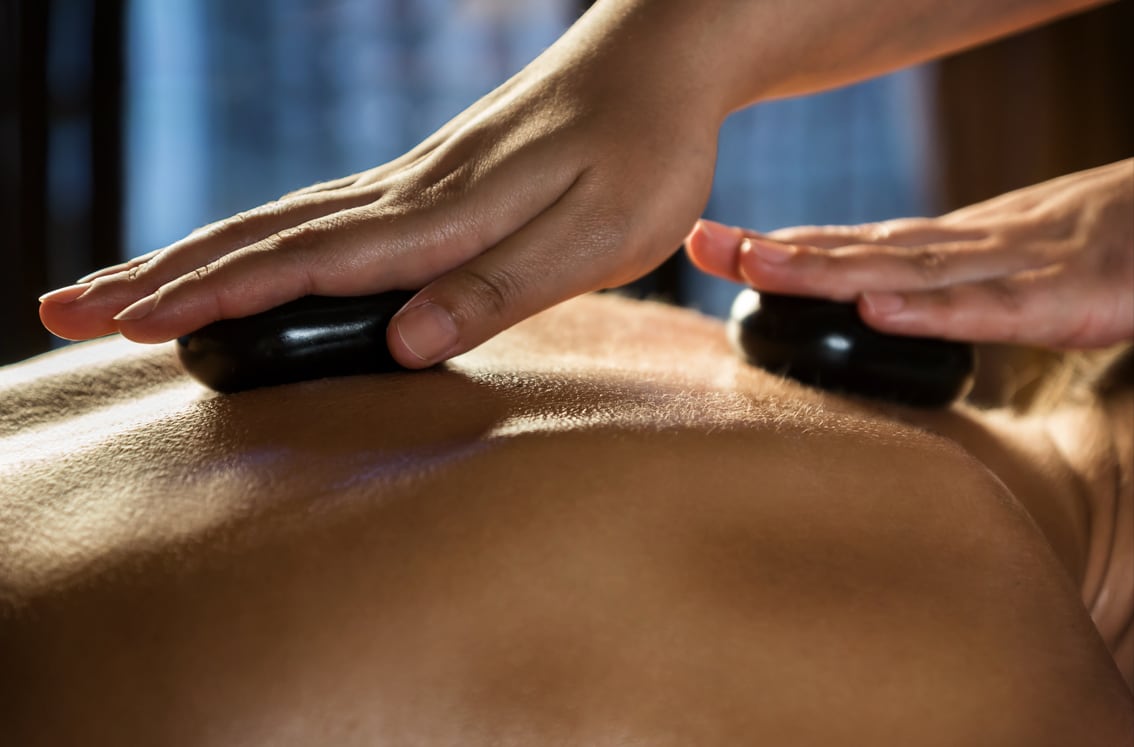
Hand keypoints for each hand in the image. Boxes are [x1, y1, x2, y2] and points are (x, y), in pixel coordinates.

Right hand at [39, 5, 720, 366]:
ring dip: (189, 257)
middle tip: (64, 310)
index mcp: (443, 214)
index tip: (131, 326)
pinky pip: (319, 216)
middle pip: (262, 236)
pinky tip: (234, 257)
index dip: (216, 296)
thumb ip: (500, 286)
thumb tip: (402, 340)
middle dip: (160, 278)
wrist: (659, 60)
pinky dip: (254, 241)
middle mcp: (409, 193)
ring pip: (278, 222)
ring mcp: (412, 182)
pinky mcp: (428, 181)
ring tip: (117, 290)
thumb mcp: (598, 234)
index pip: (305, 261)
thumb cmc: (646, 152)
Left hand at [686, 160, 1133, 348]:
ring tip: (757, 261)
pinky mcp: (1072, 296)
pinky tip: (875, 307)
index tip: (714, 242)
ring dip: (828, 267)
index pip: (857, 245)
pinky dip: (933, 310)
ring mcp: (1019, 267)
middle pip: (861, 250)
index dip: (785, 244)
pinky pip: (995, 309)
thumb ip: (957, 290)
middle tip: (700, 240)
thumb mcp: (1019, 269)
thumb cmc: (1115, 245)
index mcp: (958, 248)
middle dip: (778, 249)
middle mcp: (972, 249)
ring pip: (909, 270)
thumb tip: (892, 304)